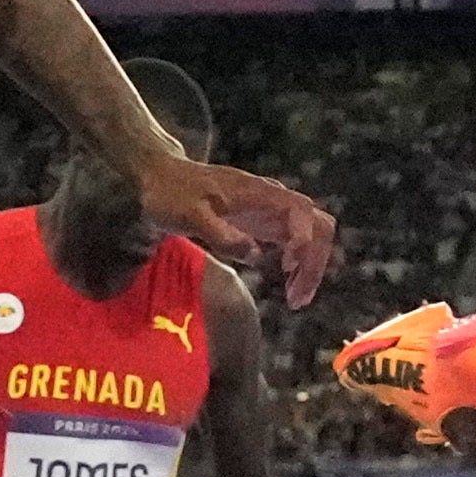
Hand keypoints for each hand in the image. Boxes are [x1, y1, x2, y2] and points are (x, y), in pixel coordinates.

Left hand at [139, 157, 336, 308]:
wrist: (158, 177)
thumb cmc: (171, 193)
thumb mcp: (189, 214)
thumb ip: (221, 233)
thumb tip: (255, 255)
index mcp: (259, 193)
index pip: (301, 213)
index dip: (303, 240)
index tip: (288, 267)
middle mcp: (272, 200)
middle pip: (317, 226)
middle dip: (314, 262)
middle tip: (298, 298)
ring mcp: (269, 211)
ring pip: (310, 235)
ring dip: (310, 266)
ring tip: (296, 299)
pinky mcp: (262, 223)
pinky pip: (294, 242)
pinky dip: (298, 264)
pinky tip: (287, 283)